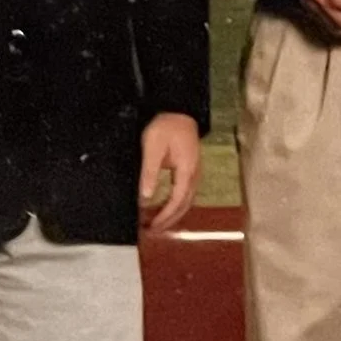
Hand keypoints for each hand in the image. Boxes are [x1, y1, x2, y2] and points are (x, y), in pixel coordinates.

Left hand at [138, 112, 202, 231]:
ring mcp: (194, 172)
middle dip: (169, 221)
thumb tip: (145, 198)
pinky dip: (175, 204)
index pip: (177, 202)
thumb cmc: (166, 126)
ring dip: (173, 214)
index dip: (164, 217)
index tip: (151, 226)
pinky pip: (185, 193)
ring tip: (156, 223)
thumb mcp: (152, 147)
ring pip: (186, 201)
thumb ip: (150, 173)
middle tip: (152, 231)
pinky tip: (164, 206)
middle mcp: (194, 174)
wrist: (179, 109)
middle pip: (184, 205)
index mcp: (186, 171)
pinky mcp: (190, 169)